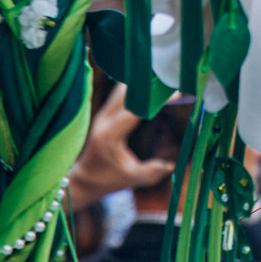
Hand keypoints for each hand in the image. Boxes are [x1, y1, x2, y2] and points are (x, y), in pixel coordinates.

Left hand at [67, 83, 176, 210]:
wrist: (84, 179)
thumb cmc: (107, 179)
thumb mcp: (130, 179)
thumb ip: (150, 172)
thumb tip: (172, 165)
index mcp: (111, 133)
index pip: (136, 108)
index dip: (156, 99)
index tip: (176, 94)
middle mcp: (105, 119)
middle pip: (126, 90)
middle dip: (149, 84)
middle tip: (171, 82)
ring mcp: (103, 114)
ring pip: (122, 87)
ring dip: (142, 84)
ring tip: (163, 82)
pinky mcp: (106, 113)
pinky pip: (121, 93)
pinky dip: (136, 88)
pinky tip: (150, 88)